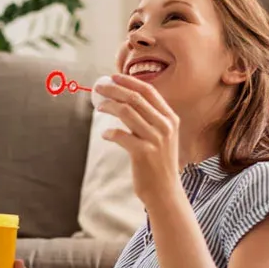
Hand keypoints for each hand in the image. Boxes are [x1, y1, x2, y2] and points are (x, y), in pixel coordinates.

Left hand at [96, 74, 183, 203]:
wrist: (165, 191)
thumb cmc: (158, 162)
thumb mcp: (162, 137)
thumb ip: (150, 119)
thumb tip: (126, 99)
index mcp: (170, 118)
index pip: (149, 91)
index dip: (129, 81)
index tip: (113, 76)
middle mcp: (165, 126)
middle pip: (135, 98)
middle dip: (114, 89)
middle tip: (98, 88)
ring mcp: (155, 139)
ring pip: (126, 112)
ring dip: (108, 106)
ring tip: (98, 107)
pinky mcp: (143, 153)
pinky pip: (120, 135)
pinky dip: (109, 132)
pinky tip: (105, 135)